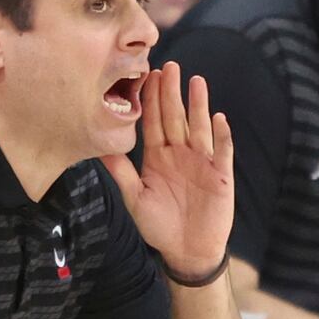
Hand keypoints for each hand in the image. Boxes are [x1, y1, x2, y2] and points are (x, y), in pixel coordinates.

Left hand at [102, 61, 232, 279]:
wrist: (187, 251)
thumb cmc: (159, 226)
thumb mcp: (135, 197)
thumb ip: (119, 172)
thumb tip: (97, 149)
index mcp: (158, 157)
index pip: (153, 123)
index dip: (150, 100)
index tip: (147, 76)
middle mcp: (180, 154)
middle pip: (175, 118)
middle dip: (171, 93)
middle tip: (168, 66)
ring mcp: (201, 162)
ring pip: (199, 128)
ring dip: (198, 105)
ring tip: (196, 81)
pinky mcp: (220, 174)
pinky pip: (222, 151)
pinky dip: (221, 135)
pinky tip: (218, 118)